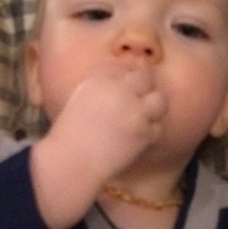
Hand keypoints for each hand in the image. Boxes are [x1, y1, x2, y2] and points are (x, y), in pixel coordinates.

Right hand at [47, 61, 166, 182]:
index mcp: (100, 79)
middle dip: (146, 88)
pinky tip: (138, 136)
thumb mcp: (80, 98)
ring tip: (143, 118)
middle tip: (140, 102)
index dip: (132, 74)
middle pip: (146, 78)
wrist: (71, 162)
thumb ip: (102, 84)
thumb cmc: (69, 136)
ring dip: (154, 107)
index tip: (130, 86)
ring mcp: (134, 110)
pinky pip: (157, 126)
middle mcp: (120, 90)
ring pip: (158, 100)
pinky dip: (151, 131)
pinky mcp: (143, 132)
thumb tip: (124, 80)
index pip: (126, 66)